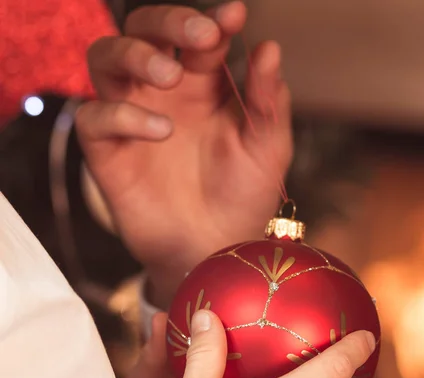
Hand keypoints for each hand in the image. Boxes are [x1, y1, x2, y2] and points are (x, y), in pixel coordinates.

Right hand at [76, 2, 291, 307]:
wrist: (217, 249)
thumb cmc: (244, 199)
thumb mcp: (267, 150)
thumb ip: (268, 102)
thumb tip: (269, 48)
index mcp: (205, 87)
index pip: (198, 38)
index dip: (213, 20)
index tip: (234, 16)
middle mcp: (165, 95)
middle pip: (144, 31)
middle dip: (168, 22)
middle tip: (201, 38)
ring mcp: (133, 118)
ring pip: (106, 58)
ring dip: (134, 54)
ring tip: (169, 76)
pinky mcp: (108, 151)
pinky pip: (95, 116)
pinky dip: (122, 115)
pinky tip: (161, 131)